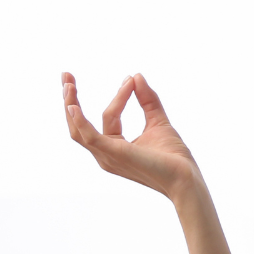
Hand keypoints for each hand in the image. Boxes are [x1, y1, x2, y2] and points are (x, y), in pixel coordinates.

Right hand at [62, 71, 200, 203]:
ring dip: (71, 104)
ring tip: (68, 83)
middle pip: (79, 124)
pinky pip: (90, 137)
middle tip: (66, 75)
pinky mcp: (114, 154)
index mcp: (115, 147)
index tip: (131, 79)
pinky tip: (73, 106)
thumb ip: (148, 100)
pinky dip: (80, 121)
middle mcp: (106, 154)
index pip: (109, 116)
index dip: (120, 95)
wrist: (186, 178)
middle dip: (70, 99)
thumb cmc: (174, 158)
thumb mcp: (158, 122)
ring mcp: (107, 156)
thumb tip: (137, 76)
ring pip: (78, 130)